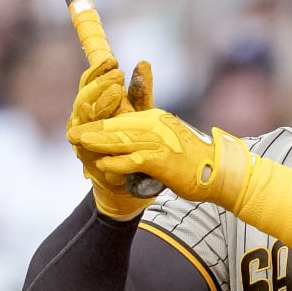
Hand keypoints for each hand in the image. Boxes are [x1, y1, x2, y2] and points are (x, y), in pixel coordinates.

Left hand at [68, 109, 251, 209]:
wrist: (218, 172)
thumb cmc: (192, 158)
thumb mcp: (168, 136)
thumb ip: (150, 128)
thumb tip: (132, 129)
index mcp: (156, 118)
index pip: (122, 118)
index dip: (100, 122)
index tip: (82, 127)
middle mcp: (156, 125)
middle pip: (118, 126)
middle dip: (93, 130)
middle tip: (73, 134)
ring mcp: (159, 141)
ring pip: (121, 140)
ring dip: (99, 143)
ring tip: (81, 144)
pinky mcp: (162, 159)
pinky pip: (133, 160)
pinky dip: (116, 163)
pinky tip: (103, 165)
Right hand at [69, 53, 154, 218]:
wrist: (137, 180)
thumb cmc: (136, 143)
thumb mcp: (142, 114)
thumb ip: (141, 92)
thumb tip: (144, 63)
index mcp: (96, 107)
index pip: (91, 83)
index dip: (98, 70)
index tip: (113, 59)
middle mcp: (86, 120)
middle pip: (83, 96)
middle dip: (99, 83)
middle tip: (116, 74)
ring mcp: (84, 139)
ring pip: (82, 115)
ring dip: (97, 102)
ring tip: (114, 91)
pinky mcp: (87, 156)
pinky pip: (86, 140)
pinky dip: (95, 130)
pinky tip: (104, 120)